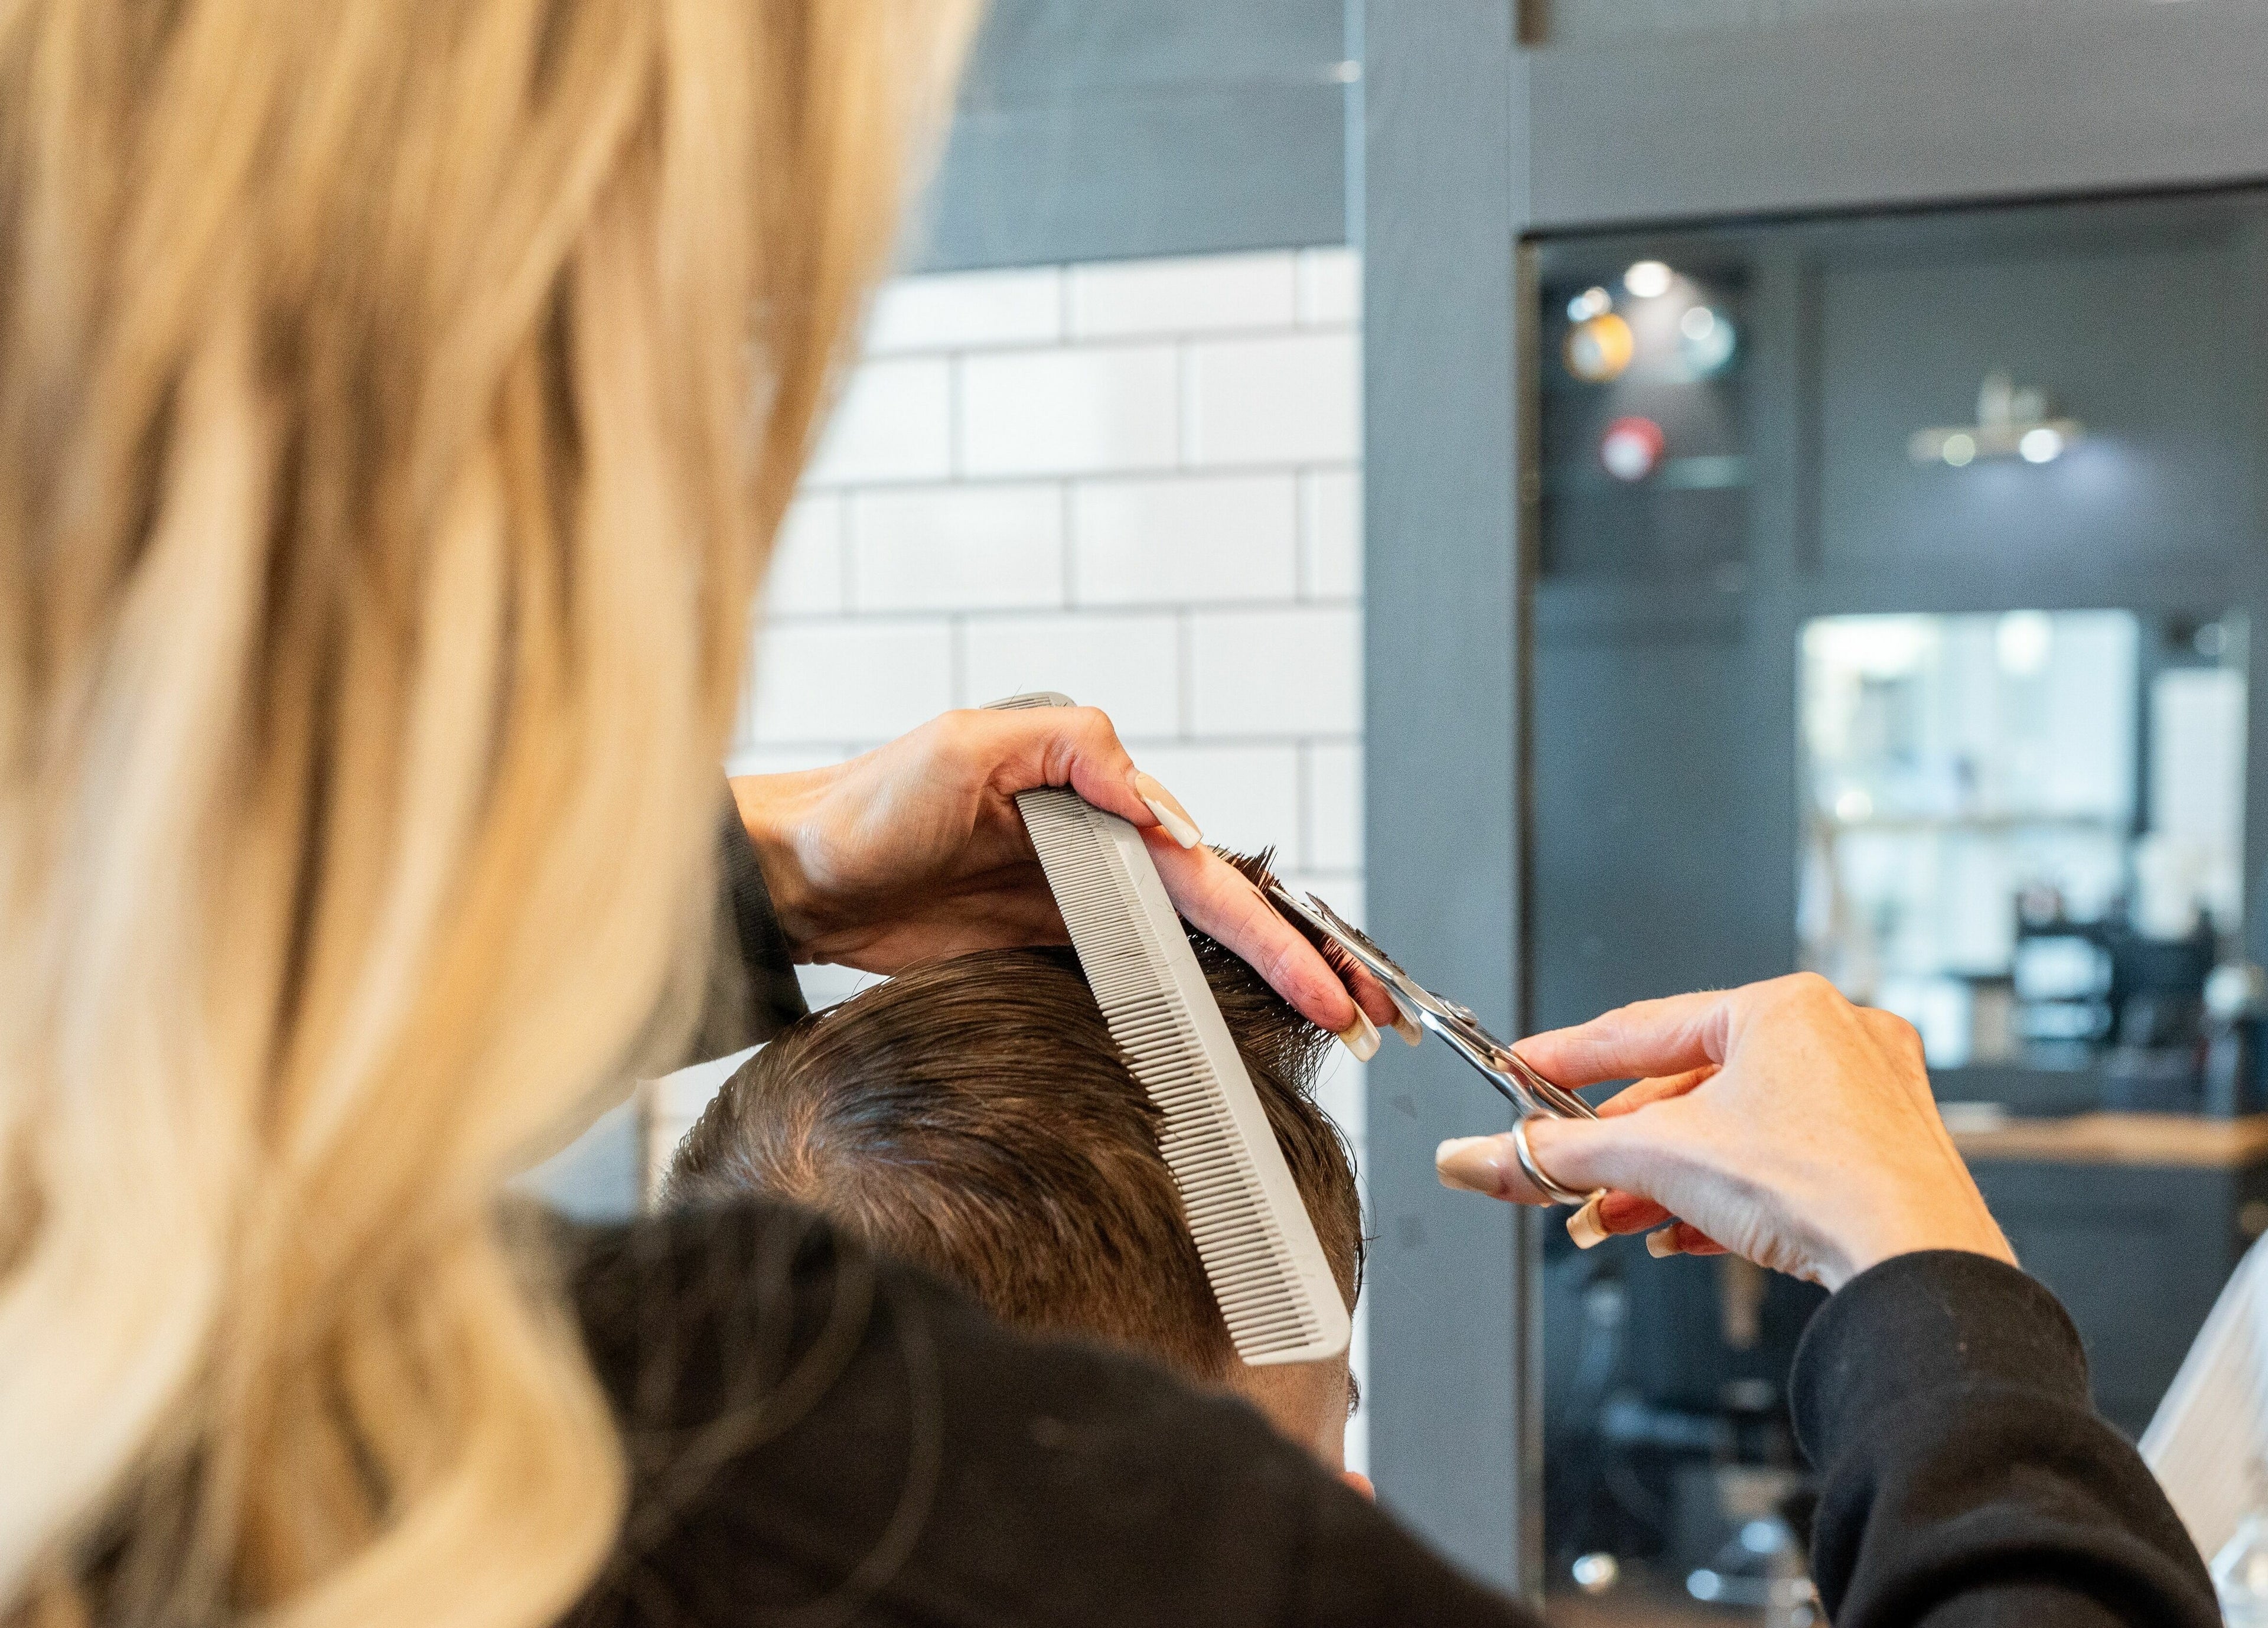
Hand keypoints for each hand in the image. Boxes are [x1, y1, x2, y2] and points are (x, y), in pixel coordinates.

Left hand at [729, 707, 1402, 1047]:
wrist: (796, 877)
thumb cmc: (866, 803)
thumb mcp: (968, 746)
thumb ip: (1074, 753)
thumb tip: (1163, 806)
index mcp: (1096, 790)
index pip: (1207, 867)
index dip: (1273, 927)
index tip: (1326, 978)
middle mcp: (1098, 842)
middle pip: (1220, 910)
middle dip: (1299, 961)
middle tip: (1366, 1016)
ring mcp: (1076, 898)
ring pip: (1192, 946)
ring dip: (1261, 985)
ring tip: (1332, 1028)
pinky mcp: (1045, 943)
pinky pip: (1138, 973)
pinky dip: (1195, 1000)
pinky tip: (1236, 1032)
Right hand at [1433, 973, 2013, 1288]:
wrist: (1918, 1265)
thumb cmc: (1822, 1183)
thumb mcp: (1657, 1159)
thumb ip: (1554, 1156)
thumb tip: (1474, 1158)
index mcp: (1783, 1006)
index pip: (1643, 1027)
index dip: (1568, 1058)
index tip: (1522, 1074)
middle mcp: (1833, 1037)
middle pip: (1688, 1090)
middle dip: (1621, 1146)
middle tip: (1568, 1174)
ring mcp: (1867, 1096)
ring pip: (1734, 1132)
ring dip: (1666, 1179)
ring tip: (1618, 1217)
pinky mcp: (1884, 1154)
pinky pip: (1779, 1163)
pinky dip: (1724, 1197)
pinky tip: (1684, 1234)